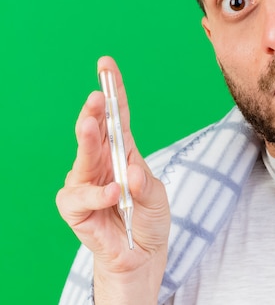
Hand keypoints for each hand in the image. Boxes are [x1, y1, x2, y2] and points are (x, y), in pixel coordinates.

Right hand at [56, 56, 169, 302]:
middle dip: (94, 110)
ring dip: (87, 139)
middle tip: (96, 94)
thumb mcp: (156, 196)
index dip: (113, 91)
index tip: (107, 65)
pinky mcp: (75, 208)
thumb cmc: (148, 218)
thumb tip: (131, 172)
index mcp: (123, 151)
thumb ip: (145, 183)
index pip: (116, 116)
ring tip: (93, 125)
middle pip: (95, 131)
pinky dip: (99, 193)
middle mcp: (101, 162)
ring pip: (81, 156)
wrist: (142, 254)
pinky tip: (115, 193)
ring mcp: (86, 183)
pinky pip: (81, 196)